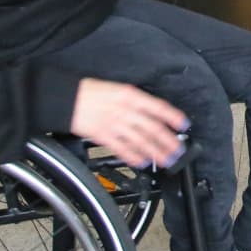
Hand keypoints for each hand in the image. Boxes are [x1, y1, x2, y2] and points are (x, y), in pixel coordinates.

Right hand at [70, 78, 187, 167]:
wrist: (67, 98)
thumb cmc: (90, 92)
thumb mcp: (118, 88)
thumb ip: (135, 101)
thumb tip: (153, 113)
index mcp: (129, 95)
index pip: (157, 107)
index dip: (173, 117)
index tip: (183, 125)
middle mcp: (124, 110)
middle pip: (152, 128)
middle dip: (168, 141)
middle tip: (179, 150)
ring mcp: (114, 124)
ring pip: (140, 141)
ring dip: (155, 152)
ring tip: (166, 160)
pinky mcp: (103, 136)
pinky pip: (122, 149)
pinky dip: (133, 157)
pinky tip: (142, 162)